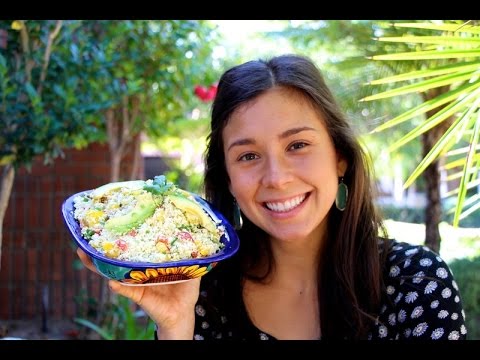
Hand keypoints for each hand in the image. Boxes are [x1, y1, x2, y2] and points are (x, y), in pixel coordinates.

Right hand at [76, 248, 199, 338]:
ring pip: (112, 272)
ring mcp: (135, 282)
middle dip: (100, 248)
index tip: (113, 221)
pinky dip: (118, 286)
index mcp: (149, 261)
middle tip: (86, 236)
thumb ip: (192, 254)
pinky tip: (111, 281)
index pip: (134, 247)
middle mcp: (138, 270)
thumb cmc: (185, 289)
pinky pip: (125, 290)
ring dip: (98, 265)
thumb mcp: (191, 267)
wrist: (183, 312)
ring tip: (84, 253)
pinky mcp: (137, 294)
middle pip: (116, 257)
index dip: (123, 237)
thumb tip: (198, 237)